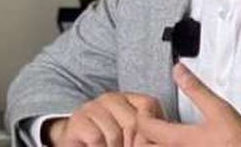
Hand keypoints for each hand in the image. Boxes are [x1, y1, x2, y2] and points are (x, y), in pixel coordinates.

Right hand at [47, 92, 163, 146]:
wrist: (75, 145)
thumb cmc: (108, 143)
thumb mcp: (132, 136)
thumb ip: (147, 134)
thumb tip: (165, 139)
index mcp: (128, 99)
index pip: (149, 105)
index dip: (150, 132)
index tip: (146, 144)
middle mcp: (110, 98)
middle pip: (134, 122)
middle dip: (133, 145)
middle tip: (125, 146)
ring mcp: (92, 107)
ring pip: (116, 134)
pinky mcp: (78, 121)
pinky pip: (97, 139)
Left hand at [136, 63, 240, 146]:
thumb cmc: (238, 142)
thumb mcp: (217, 108)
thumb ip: (195, 88)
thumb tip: (179, 70)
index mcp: (180, 140)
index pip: (145, 127)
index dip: (143, 114)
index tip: (150, 109)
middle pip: (143, 145)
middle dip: (142, 133)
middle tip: (151, 122)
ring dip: (152, 143)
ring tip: (160, 133)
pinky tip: (176, 142)